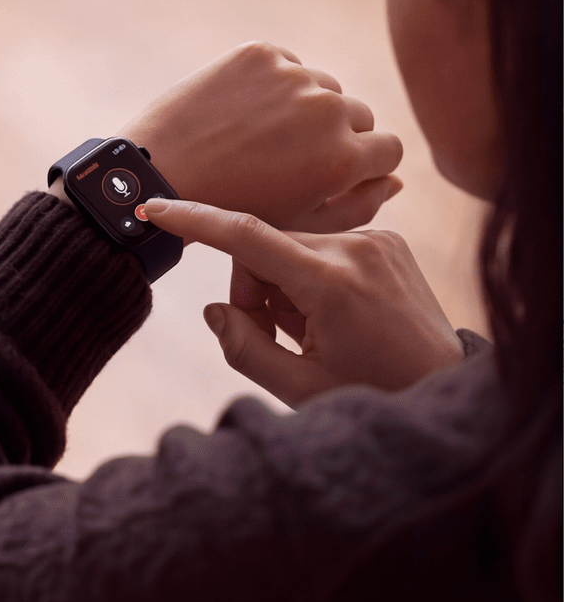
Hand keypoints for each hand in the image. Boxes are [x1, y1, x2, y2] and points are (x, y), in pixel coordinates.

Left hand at [119, 42, 403, 233]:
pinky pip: (287, 65)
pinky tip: (243, 111)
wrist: (155, 173)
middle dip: (335, 135)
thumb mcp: (300, 223)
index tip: (335, 170)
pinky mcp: (259, 52)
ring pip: (323, 88)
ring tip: (262, 135)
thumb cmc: (231, 208)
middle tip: (290, 156)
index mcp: (344, 158)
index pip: (390, 148)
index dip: (365, 163)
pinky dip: (272, 84)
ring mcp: (292, 76)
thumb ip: (359, 206)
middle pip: (358, 115)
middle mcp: (326, 111)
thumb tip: (395, 180)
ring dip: (305, 107)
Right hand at [143, 198, 463, 405]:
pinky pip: (321, 246)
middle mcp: (357, 248)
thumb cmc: (375, 394)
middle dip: (253, 290)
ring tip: (311, 332)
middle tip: (274, 337)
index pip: (246, 236)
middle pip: (263, 247)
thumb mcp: (298, 387)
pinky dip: (309, 277)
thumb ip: (243, 347)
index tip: (154, 207)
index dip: (193, 220)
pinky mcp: (387, 241)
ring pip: (289, 246)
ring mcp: (377, 240)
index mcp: (333, 283)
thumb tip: (215, 310)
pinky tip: (332, 316)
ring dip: (282, 286)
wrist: (448, 388)